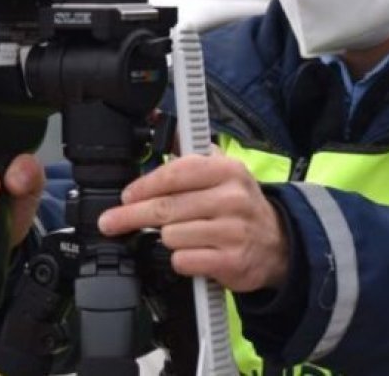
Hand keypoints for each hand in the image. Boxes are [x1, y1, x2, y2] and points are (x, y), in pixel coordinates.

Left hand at [98, 151, 288, 291]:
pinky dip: (180, 259)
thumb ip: (191, 154)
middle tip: (111, 222)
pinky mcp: (231, 261)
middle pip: (165, 208)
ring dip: (165, 239)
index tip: (126, 195)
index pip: (175, 174)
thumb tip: (158, 127)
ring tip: (177, 236)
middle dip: (131, 216)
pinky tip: (191, 253)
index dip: (144, 186)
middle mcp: (232, 198)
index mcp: (228, 170)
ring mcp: (233, 231)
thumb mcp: (224, 171)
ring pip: (171, 236)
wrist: (277, 244)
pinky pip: (183, 261)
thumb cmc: (240, 205)